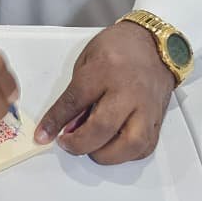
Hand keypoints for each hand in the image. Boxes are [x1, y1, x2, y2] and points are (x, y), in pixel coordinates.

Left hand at [35, 22, 174, 164]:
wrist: (156, 45)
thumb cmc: (120, 48)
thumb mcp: (87, 60)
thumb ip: (77, 94)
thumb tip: (67, 125)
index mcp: (105, 69)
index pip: (75, 101)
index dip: (55, 121)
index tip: (43, 135)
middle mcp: (129, 90)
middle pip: (103, 127)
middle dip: (79, 143)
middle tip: (67, 143)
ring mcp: (147, 107)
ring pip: (129, 145)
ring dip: (105, 155)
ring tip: (91, 149)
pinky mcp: (158, 120)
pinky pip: (144, 148)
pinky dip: (126, 155)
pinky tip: (113, 148)